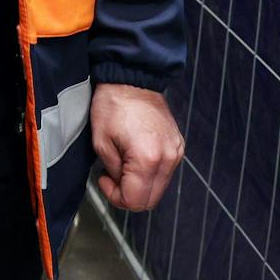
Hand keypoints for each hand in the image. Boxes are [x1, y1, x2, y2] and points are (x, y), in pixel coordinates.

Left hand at [91, 83, 183, 210]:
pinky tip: (135, 156)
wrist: (131, 79)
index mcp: (148, 158)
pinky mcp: (178, 145)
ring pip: (158, 187)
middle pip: (150, 200)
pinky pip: (164, 171)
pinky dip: (149, 172)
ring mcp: (176, 152)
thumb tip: (120, 185)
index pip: (136, 201)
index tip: (104, 180)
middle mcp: (168, 158)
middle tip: (111, 177)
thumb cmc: (112, 105)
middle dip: (128, 194)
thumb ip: (114, 172)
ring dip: (139, 184)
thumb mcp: (101, 143)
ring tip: (122, 163)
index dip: (115, 197)